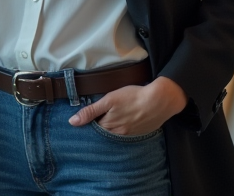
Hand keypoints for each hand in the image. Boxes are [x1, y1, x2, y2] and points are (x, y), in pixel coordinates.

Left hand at [68, 76, 186, 135]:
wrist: (160, 100)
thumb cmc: (133, 97)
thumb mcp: (109, 100)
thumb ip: (91, 111)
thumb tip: (72, 122)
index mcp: (109, 127)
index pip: (93, 130)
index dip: (89, 124)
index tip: (85, 120)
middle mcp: (119, 135)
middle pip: (104, 134)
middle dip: (99, 128)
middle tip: (96, 120)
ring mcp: (131, 135)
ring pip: (116, 135)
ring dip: (111, 130)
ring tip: (110, 120)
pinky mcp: (141, 132)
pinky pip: (128, 135)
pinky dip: (123, 130)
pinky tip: (124, 122)